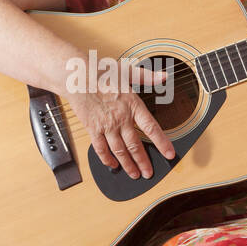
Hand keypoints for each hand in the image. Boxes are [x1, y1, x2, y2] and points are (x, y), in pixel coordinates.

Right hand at [65, 62, 175, 179]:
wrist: (77, 76)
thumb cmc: (101, 73)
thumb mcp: (127, 71)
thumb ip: (147, 76)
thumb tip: (164, 76)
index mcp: (132, 105)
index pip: (151, 128)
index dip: (162, 143)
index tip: (169, 154)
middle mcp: (121, 118)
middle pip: (135, 145)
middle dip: (143, 162)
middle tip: (149, 173)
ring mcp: (106, 125)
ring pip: (119, 150)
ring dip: (127, 164)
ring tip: (134, 174)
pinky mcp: (93, 129)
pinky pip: (100, 148)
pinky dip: (106, 159)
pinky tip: (112, 165)